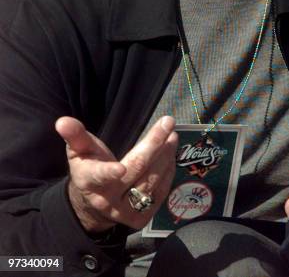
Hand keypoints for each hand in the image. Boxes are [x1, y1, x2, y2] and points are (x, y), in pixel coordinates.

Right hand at [55, 116, 178, 232]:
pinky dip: (168, 171)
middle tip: (168, 122)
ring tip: (172, 136)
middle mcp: (107, 200)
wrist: (95, 205)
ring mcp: (125, 212)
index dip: (109, 173)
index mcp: (89, 182)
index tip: (120, 168)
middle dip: (154, 144)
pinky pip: (160, 193)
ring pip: (151, 181)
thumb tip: (63, 121)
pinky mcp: (141, 219)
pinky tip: (170, 155)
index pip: (99, 177)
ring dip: (166, 156)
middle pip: (135, 170)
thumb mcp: (80, 151)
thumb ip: (75, 136)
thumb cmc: (90, 168)